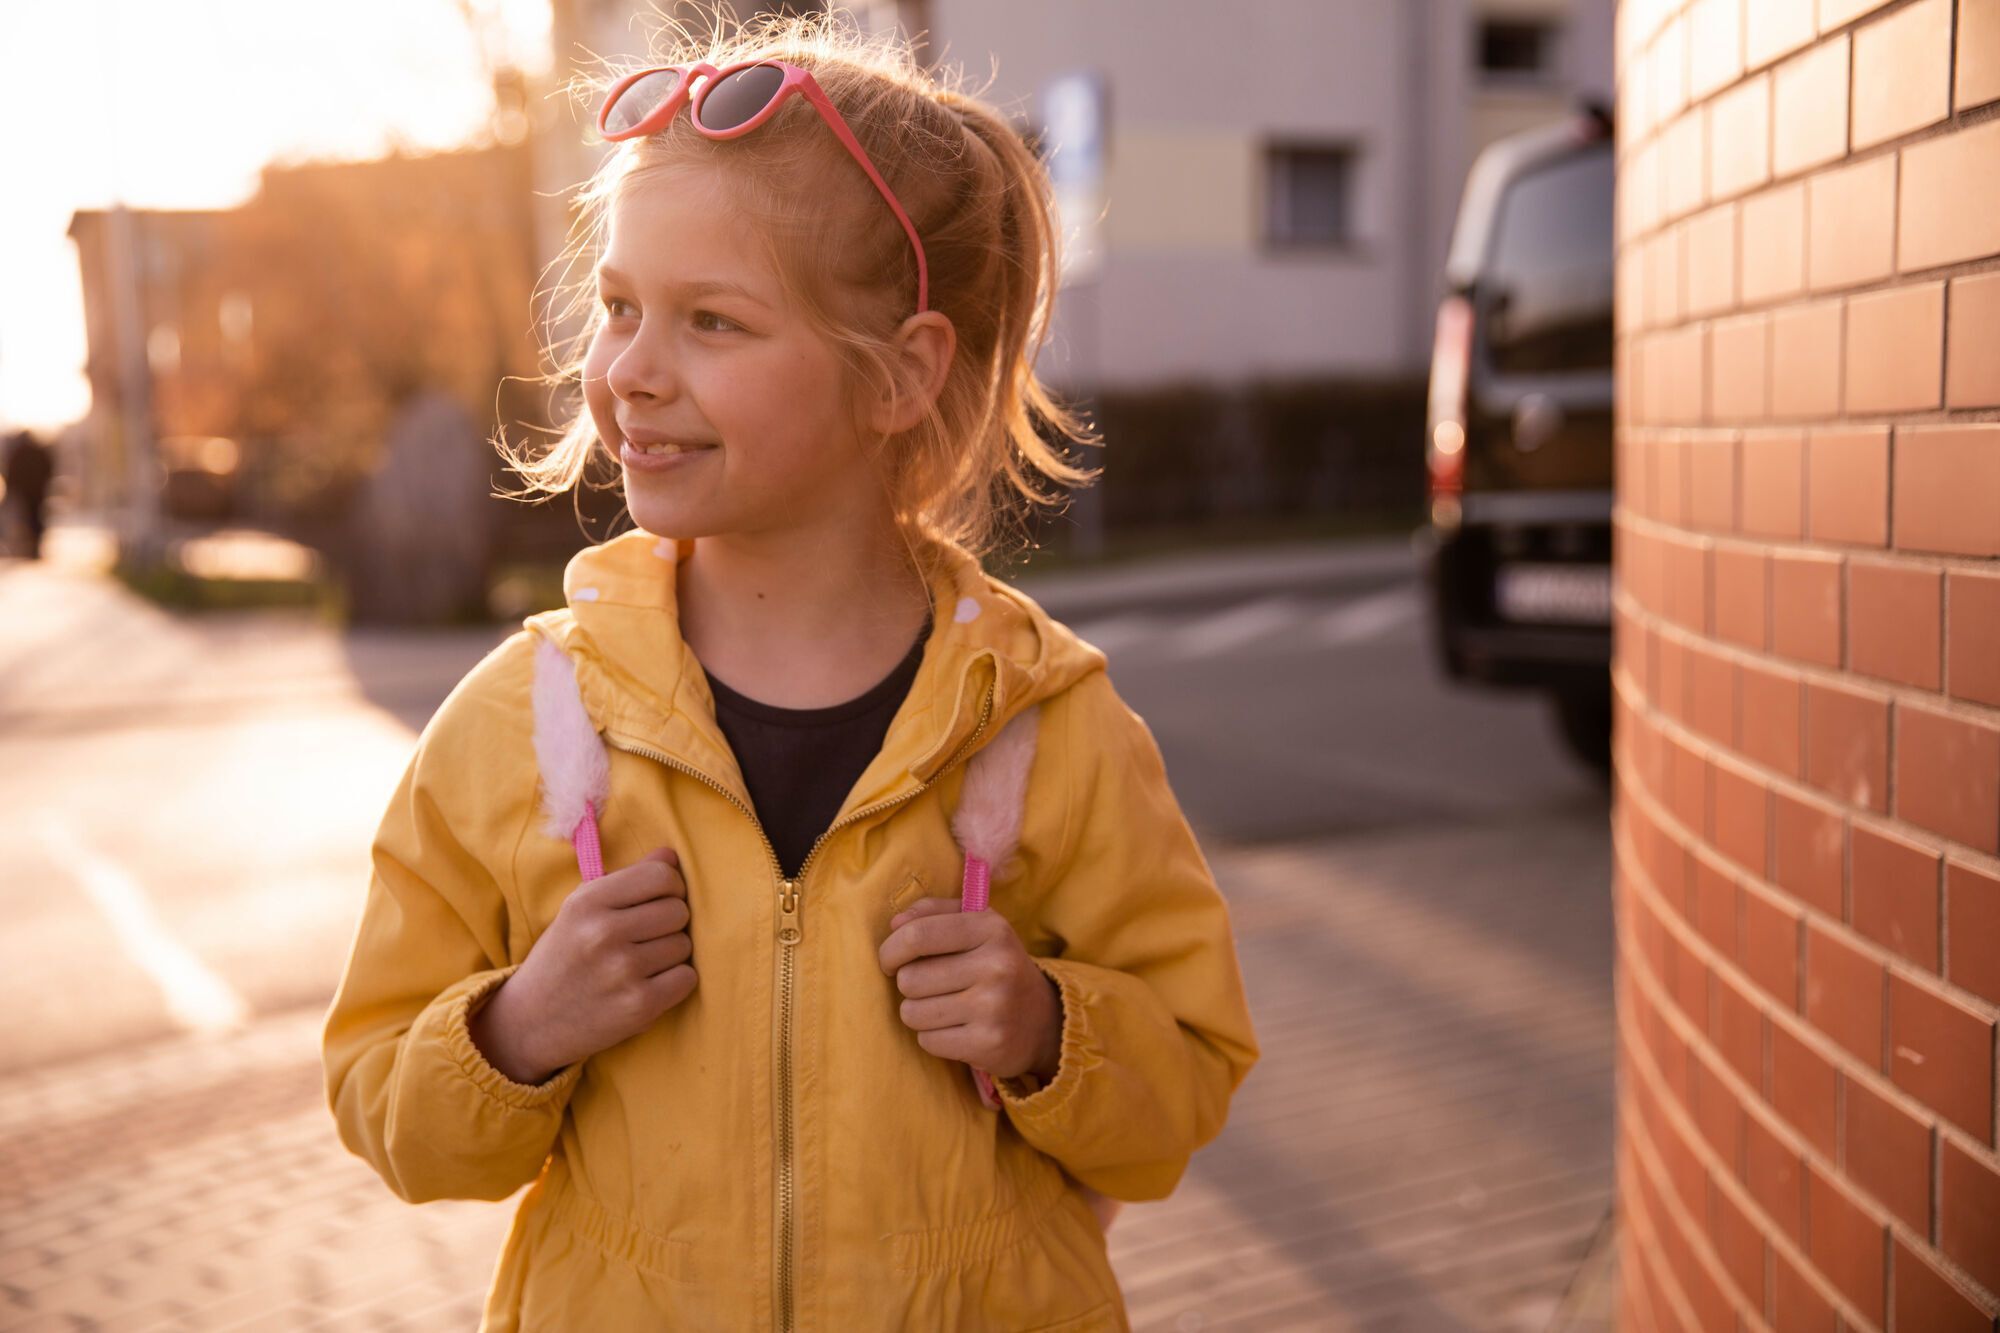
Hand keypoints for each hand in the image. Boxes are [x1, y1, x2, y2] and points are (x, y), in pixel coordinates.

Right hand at [470, 847, 695, 1082]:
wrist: (530, 1022)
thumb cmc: (563, 958)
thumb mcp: (581, 910)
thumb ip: (628, 880)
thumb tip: (671, 855)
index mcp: (588, 901)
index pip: (661, 876)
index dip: (670, 888)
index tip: (658, 902)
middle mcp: (603, 932)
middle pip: (678, 911)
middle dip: (670, 924)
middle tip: (646, 939)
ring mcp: (622, 970)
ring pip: (684, 945)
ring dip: (671, 955)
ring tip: (641, 964)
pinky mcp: (639, 1005)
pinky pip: (687, 978)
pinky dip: (675, 982)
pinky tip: (649, 985)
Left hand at [878, 897, 1063, 1081]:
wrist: (1043, 1021)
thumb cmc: (996, 966)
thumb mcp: (977, 927)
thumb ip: (934, 913)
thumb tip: (895, 923)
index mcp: (991, 928)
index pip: (917, 935)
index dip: (890, 949)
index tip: (891, 960)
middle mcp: (997, 965)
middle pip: (909, 978)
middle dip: (908, 984)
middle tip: (929, 987)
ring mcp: (994, 1007)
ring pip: (912, 1012)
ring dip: (918, 1012)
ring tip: (943, 1007)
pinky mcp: (988, 1044)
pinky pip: (927, 1041)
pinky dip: (932, 1037)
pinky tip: (955, 1029)